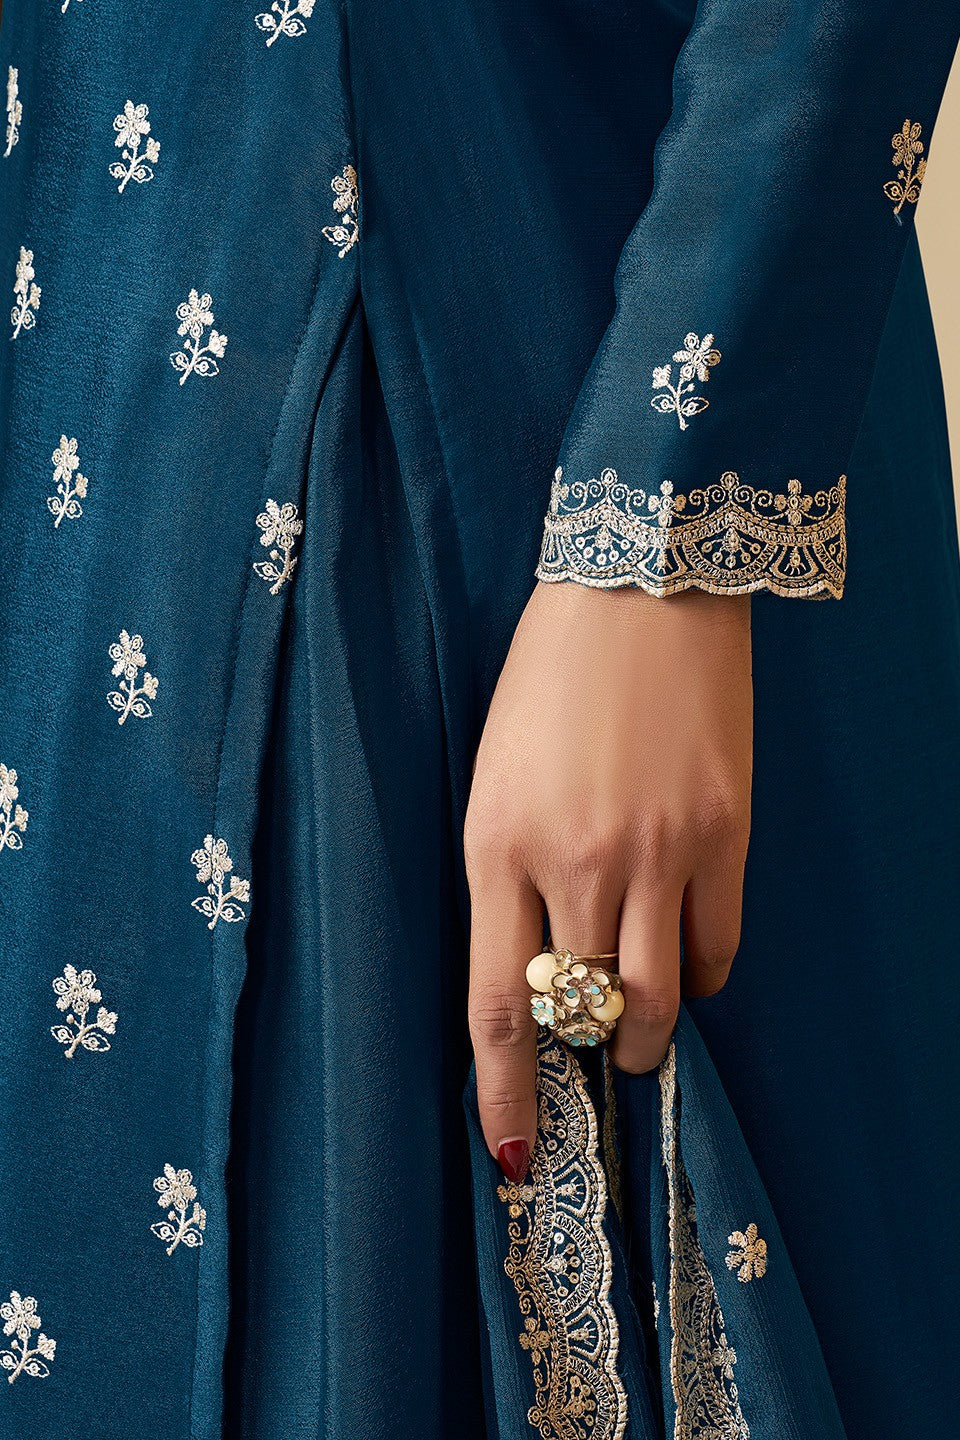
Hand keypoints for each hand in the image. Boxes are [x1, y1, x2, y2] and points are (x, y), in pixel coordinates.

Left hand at [464, 581, 751, 1179]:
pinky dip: (699, 975)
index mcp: (496, 845)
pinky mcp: (723, 835)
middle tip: (586, 1058)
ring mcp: (658, 852)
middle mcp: (576, 863)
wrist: (641, 588)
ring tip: (636, 1034)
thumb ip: (505, 869)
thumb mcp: (492, 771)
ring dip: (641, 1036)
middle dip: (582, 1057)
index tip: (513, 1151)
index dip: (504, 1096)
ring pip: (654, 1000)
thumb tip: (534, 962)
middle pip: (580, 1015)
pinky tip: (685, 959)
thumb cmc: (550, 675)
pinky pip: (717, 949)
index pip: (495, 1009)